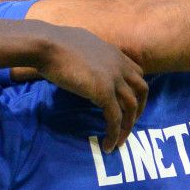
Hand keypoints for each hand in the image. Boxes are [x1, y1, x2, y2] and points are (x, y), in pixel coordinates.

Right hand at [34, 25, 148, 150]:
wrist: (47, 45)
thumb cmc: (54, 44)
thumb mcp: (80, 46)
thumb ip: (90, 57)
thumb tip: (85, 65)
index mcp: (114, 53)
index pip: (137, 73)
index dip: (136, 90)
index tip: (127, 104)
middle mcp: (119, 65)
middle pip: (142, 90)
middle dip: (138, 109)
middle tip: (128, 124)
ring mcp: (113, 78)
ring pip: (131, 107)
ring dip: (127, 127)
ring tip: (118, 141)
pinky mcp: (103, 92)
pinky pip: (115, 118)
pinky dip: (113, 133)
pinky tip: (107, 145)